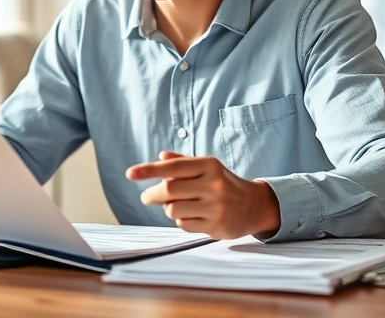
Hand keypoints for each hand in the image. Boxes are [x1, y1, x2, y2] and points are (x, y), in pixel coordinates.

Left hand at [125, 151, 280, 239]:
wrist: (254, 205)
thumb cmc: (223, 183)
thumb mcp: (207, 167)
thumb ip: (182, 162)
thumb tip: (160, 157)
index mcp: (209, 165)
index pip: (173, 167)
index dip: (149, 170)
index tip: (130, 174)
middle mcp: (214, 184)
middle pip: (169, 190)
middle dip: (152, 195)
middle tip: (146, 197)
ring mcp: (216, 207)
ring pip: (173, 210)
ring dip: (168, 208)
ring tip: (177, 205)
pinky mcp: (216, 226)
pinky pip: (184, 224)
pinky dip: (181, 221)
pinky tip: (192, 216)